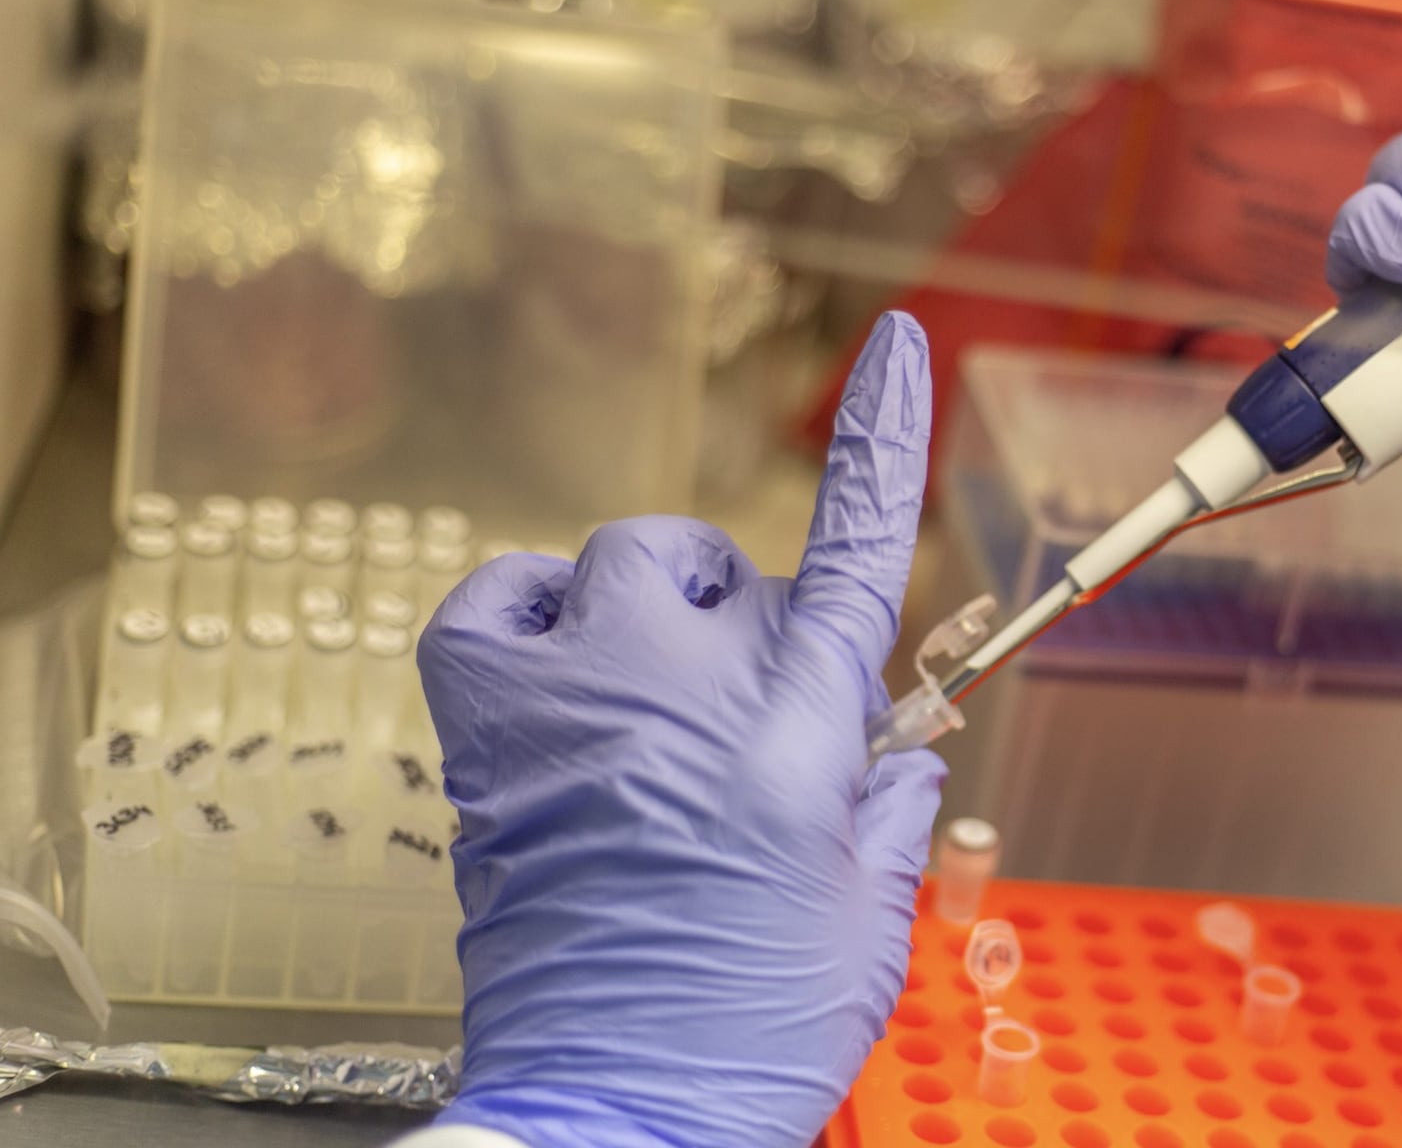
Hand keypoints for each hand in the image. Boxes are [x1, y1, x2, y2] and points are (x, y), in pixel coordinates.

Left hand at [418, 313, 943, 1147]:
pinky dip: (522, 613)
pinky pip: (486, 609)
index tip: (891, 349)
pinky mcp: (491, 745)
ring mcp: (578, 712)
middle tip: (750, 711)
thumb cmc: (745, 1030)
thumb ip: (887, 815)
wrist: (615, 1111)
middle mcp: (687, 700)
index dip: (880, 437)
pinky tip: (555, 660)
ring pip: (616, 564)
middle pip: (725, 567)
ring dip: (650, 606)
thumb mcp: (863, 925)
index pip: (854, 549)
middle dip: (753, 621)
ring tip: (654, 684)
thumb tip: (896, 757)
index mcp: (799, 740)